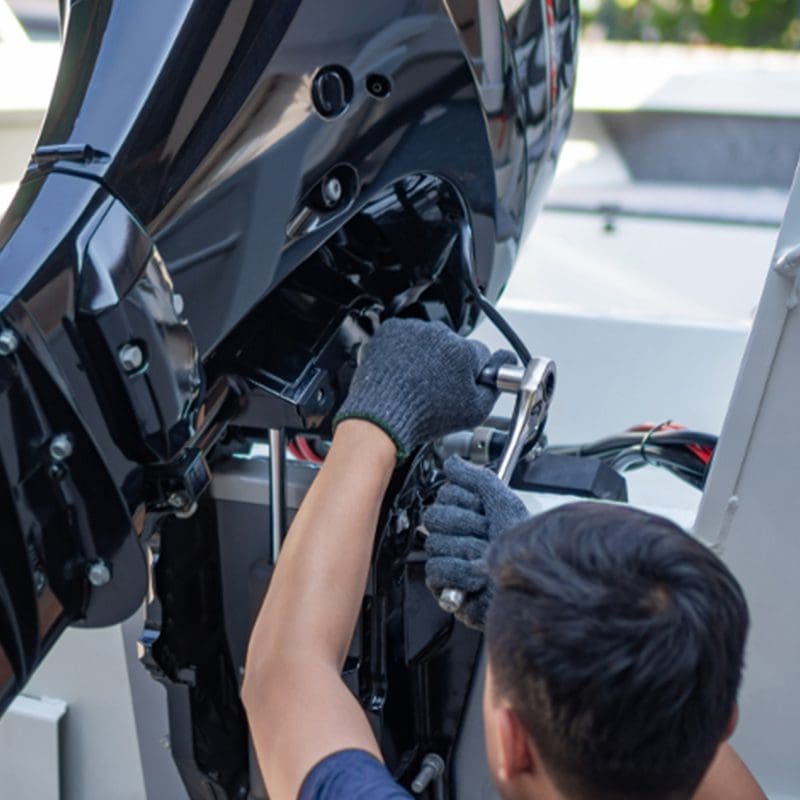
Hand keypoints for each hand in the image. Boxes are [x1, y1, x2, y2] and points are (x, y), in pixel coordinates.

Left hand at [335, 318, 513, 461]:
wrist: (382, 416)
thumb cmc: (422, 415)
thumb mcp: (474, 411)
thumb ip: (493, 387)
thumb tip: (502, 369)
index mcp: (464, 351)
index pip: (480, 354)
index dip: (473, 372)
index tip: (463, 382)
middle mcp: (440, 335)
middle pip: (454, 346)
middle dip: (449, 362)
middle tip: (436, 387)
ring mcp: (414, 330)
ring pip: (429, 340)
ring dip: (426, 354)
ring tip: (417, 381)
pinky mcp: (392, 330)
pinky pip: (405, 336)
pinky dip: (404, 349)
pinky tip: (403, 371)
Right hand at [424, 456, 528, 629]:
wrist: (530, 584)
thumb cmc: (521, 548)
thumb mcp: (504, 504)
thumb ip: (477, 479)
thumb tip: (453, 462)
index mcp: (469, 513)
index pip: (446, 494)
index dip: (466, 502)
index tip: (483, 510)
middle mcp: (456, 534)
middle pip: (436, 517)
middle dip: (465, 526)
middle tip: (484, 534)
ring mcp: (449, 558)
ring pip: (436, 543)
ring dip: (466, 551)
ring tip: (483, 557)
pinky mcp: (445, 584)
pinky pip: (436, 568)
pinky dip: (459, 572)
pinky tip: (475, 576)